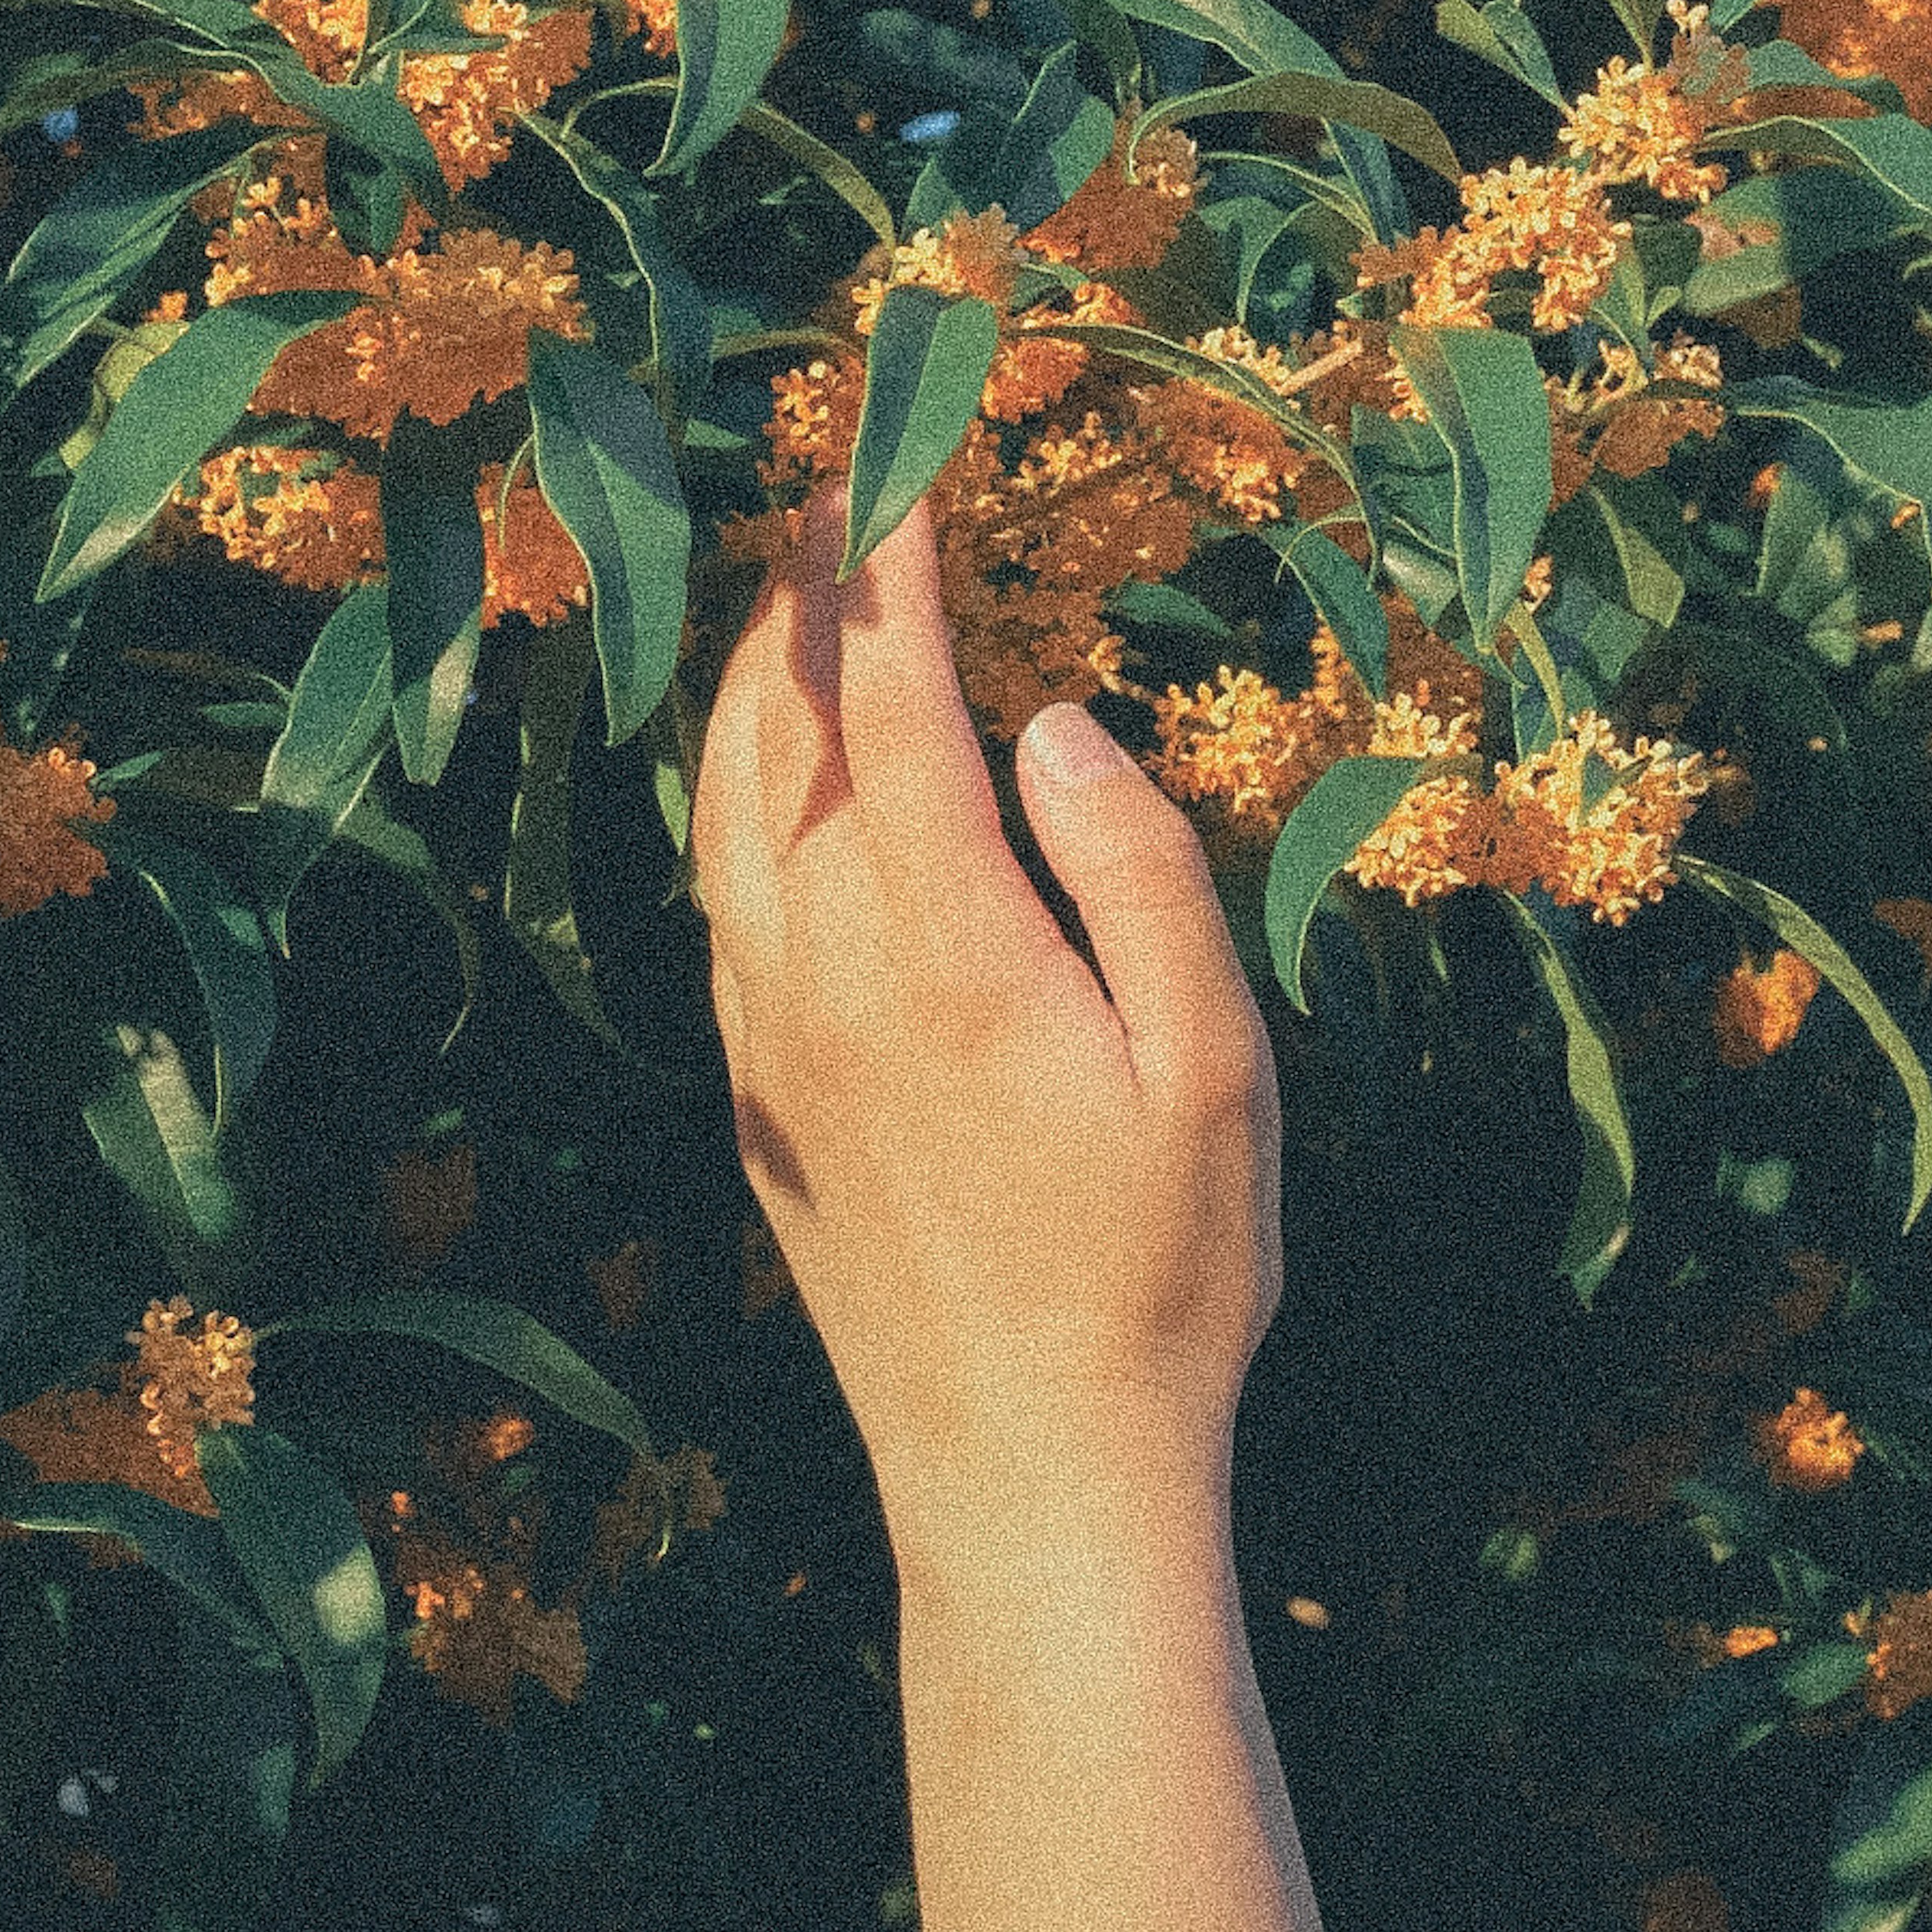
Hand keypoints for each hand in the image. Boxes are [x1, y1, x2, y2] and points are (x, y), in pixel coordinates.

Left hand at [690, 482, 1282, 1552]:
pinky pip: (719, 902)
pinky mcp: (758, 1104)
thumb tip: (1054, 726)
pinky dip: (735, 798)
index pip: (888, 703)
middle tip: (835, 487)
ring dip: (751, 688)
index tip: (899, 459)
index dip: (888, 570)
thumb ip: (1137, 877)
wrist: (1029, 1472)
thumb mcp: (1213, 1073)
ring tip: (793, 600)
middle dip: (801, 597)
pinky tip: (771, 782)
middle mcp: (821, 979)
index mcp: (939, 951)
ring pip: (722, 812)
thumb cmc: (1158, 1279)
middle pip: (773, 735)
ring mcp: (770, 1044)